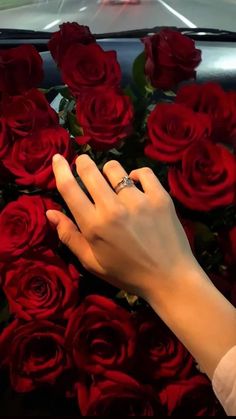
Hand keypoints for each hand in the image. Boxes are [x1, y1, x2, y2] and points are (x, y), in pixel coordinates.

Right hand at [46, 154, 196, 299]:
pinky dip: (137, 175)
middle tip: (84, 165)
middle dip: (83, 163)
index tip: (58, 158)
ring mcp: (138, 200)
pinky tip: (136, 185)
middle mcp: (113, 208)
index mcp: (94, 225)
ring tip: (114, 183)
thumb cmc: (127, 273)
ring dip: (109, 172)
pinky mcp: (160, 197)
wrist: (170, 278)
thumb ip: (70, 237)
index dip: (60, 170)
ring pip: (115, 169)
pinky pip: (144, 172)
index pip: (69, 188)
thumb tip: (50, 213)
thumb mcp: (93, 262)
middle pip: (90, 171)